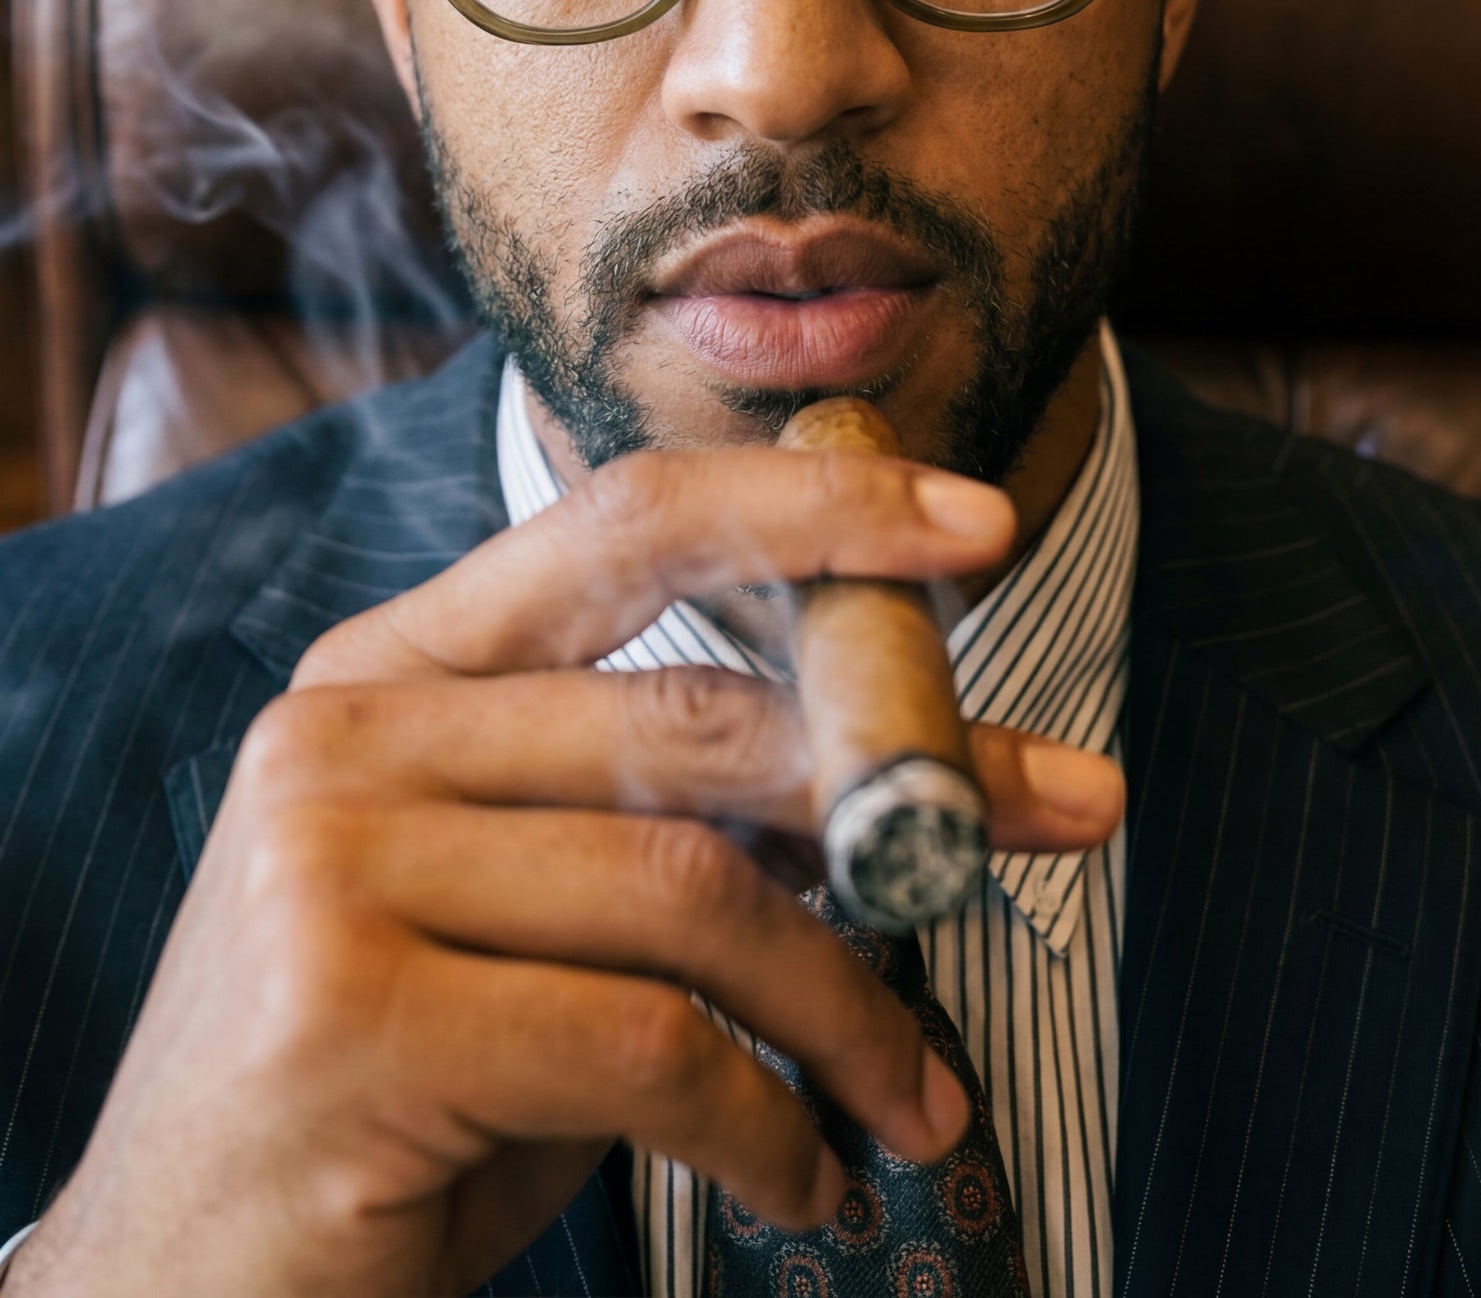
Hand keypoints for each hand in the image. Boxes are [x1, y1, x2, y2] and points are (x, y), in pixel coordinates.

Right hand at [14, 447, 1122, 1297]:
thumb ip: (655, 826)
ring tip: (919, 1102)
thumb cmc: (381, 1107)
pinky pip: (646, 1043)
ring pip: (692, 888)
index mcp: (383, 676)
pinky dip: (766, 1125)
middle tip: (1069, 810)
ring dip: (851, 1005)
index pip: (623, 522)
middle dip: (911, 772)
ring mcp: (325, 867)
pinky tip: (803, 1182)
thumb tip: (900, 782)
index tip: (976, 522)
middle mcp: (341, 738)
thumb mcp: (522, 928)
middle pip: (693, 712)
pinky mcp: (347, 1016)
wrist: (168, 1297)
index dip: (810, 505)